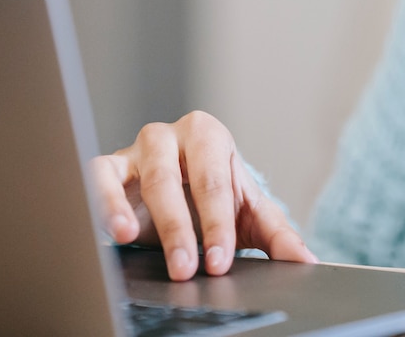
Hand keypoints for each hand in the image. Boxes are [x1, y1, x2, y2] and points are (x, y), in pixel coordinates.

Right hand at [89, 111, 317, 279]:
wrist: (184, 191)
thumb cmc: (216, 196)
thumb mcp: (249, 214)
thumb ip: (277, 235)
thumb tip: (305, 259)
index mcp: (210, 136)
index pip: (213, 182)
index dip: (217, 224)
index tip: (219, 261)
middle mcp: (171, 136)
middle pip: (173, 179)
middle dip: (180, 227)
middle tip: (187, 268)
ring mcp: (137, 150)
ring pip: (137, 177)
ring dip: (134, 212)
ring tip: (133, 239)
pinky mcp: (108, 167)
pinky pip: (98, 177)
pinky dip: (102, 200)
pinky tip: (112, 229)